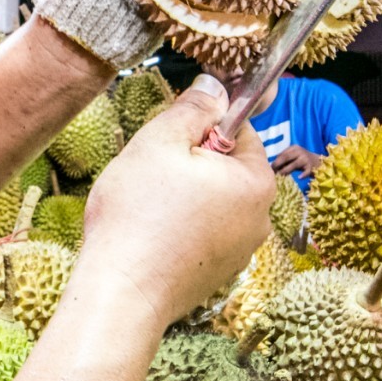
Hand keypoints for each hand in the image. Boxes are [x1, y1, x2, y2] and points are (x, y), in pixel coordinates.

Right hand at [79, 76, 274, 329]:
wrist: (121, 293)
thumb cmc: (138, 217)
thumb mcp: (160, 141)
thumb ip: (193, 108)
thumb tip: (213, 87)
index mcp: (256, 181)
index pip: (238, 130)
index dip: (199, 127)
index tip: (169, 141)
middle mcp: (260, 218)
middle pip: (226, 167)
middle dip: (191, 164)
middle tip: (153, 175)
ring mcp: (240, 251)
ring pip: (212, 201)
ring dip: (183, 197)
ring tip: (148, 209)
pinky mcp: (217, 273)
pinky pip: (202, 233)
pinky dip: (180, 228)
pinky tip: (151, 235)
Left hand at [270, 144, 319, 176]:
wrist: (319, 162)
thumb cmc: (302, 160)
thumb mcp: (293, 157)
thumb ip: (285, 160)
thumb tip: (273, 167)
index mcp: (294, 148)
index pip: (282, 154)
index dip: (275, 161)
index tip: (270, 168)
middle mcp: (300, 151)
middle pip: (286, 157)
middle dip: (277, 165)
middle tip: (272, 172)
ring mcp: (306, 158)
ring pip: (294, 164)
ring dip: (285, 170)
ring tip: (280, 176)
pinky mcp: (311, 166)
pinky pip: (306, 171)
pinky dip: (303, 174)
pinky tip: (300, 178)